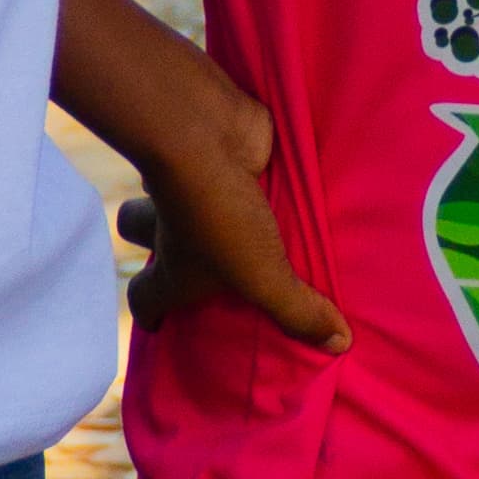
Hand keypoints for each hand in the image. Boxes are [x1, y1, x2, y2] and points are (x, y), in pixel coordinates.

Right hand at [110, 33, 346, 356]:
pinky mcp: (214, 154)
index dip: (150, 313)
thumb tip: (338, 346)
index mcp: (175, 267)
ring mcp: (189, 185)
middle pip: (140, 232)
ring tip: (231, 209)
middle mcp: (173, 227)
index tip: (156, 325)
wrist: (205, 133)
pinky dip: (231, 164)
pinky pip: (214, 161)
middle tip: (188, 253)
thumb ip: (298, 311)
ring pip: (169, 191)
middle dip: (152, 242)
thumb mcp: (264, 275)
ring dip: (187, 197)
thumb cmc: (223, 216)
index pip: (145, 298)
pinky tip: (263, 168)